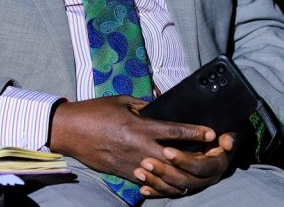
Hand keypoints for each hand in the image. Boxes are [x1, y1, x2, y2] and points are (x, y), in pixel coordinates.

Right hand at [48, 96, 216, 187]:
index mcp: (140, 127)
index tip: (212, 133)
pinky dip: (162, 183)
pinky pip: (149, 183)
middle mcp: (140, 148)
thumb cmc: (95, 112)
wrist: (71, 131)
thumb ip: (143, 106)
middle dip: (195, 159)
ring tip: (196, 173)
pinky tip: (173, 181)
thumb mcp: (121, 101)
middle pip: (176, 159)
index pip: (175, 131)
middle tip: (210, 156)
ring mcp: (133, 164)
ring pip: (165, 177)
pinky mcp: (124, 174)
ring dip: (182, 176)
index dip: (196, 132)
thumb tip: (159, 107)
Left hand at [133, 131, 235, 198]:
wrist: (218, 145)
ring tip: (139, 172)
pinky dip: (155, 192)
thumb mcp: (229, 132)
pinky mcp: (183, 187)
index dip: (183, 160)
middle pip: (183, 180)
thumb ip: (230, 136)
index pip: (198, 166)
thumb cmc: (221, 133)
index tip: (166, 151)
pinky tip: (142, 189)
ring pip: (174, 188)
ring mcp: (193, 185)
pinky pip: (168, 193)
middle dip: (164, 171)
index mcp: (216, 166)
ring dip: (156, 182)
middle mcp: (205, 178)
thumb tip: (226, 143)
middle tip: (145, 161)